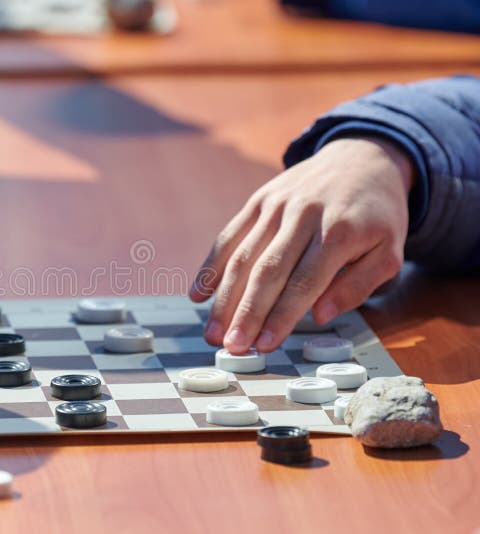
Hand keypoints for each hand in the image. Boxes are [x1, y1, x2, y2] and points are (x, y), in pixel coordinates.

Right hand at [189, 136, 413, 352]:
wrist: (361, 158)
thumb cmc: (376, 216)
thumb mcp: (389, 252)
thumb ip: (358, 285)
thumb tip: (321, 315)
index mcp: (339, 232)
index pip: (304, 282)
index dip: (281, 316)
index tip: (264, 345)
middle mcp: (302, 216)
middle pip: (267, 271)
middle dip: (245, 313)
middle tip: (229, 346)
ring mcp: (276, 206)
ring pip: (242, 256)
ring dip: (223, 297)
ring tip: (212, 331)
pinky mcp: (258, 201)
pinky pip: (229, 236)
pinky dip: (210, 266)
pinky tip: (198, 295)